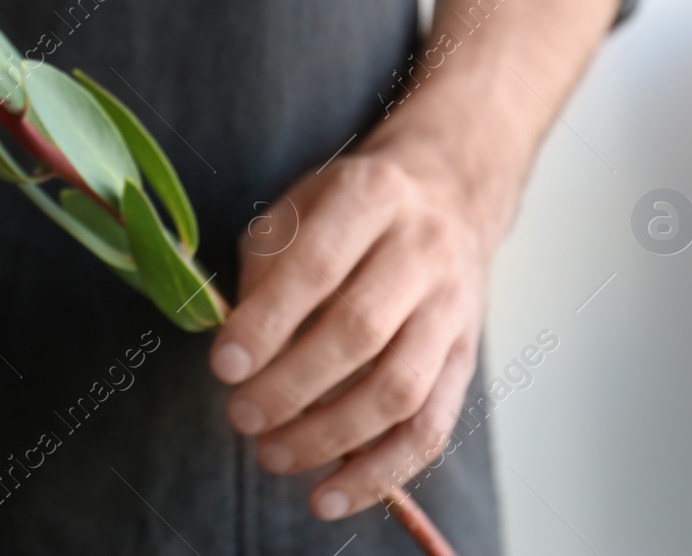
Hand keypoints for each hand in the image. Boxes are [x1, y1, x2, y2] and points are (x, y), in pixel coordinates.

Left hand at [211, 144, 491, 519]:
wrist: (448, 195)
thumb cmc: (351, 210)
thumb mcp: (300, 205)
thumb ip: (265, 266)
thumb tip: (237, 343)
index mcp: (371, 198)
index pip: (317, 266)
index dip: (268, 322)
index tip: (224, 366)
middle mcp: (421, 251)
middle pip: (360, 332)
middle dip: (292, 386)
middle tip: (241, 417)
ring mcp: (452, 308)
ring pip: (400, 389)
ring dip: (330, 436)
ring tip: (273, 455)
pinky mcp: (467, 359)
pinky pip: (431, 429)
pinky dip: (380, 472)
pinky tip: (330, 496)